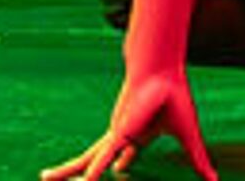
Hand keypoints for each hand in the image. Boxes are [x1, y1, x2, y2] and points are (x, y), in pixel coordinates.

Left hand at [41, 66, 212, 179]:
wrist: (162, 74)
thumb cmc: (175, 99)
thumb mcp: (189, 138)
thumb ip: (199, 162)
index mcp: (139, 134)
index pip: (126, 153)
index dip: (120, 163)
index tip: (119, 171)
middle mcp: (122, 135)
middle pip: (97, 158)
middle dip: (80, 171)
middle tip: (57, 177)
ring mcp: (115, 135)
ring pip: (88, 159)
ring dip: (68, 171)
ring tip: (45, 177)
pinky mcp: (116, 134)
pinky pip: (102, 157)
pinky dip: (94, 169)